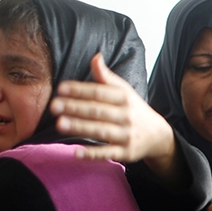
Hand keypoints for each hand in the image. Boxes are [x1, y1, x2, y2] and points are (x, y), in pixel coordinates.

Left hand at [52, 54, 183, 181]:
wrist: (157, 135)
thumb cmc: (134, 110)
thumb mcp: (124, 91)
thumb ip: (106, 76)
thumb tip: (95, 56)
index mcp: (124, 98)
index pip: (99, 92)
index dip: (80, 90)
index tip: (61, 88)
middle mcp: (126, 115)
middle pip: (98, 111)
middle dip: (75, 107)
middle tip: (54, 106)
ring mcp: (126, 135)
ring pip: (101, 130)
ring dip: (80, 127)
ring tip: (60, 124)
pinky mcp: (126, 153)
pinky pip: (108, 153)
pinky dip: (93, 154)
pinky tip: (76, 153)